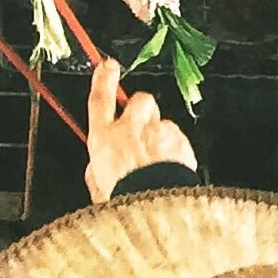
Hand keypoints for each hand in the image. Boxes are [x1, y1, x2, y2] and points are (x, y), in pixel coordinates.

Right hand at [84, 56, 194, 202]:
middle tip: (142, 128)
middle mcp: (131, 130)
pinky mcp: (180, 143)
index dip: (103, 79)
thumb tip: (96, 168)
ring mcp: (158, 134)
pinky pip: (178, 140)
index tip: (107, 66)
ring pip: (162, 123)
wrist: (156, 212)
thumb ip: (97, 171)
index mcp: (104, 140)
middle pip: (139, 101)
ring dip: (160, 137)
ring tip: (158, 164)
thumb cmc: (126, 204)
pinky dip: (176, 151)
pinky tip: (171, 172)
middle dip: (142, 109)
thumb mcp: (98, 189)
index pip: (100, 99)